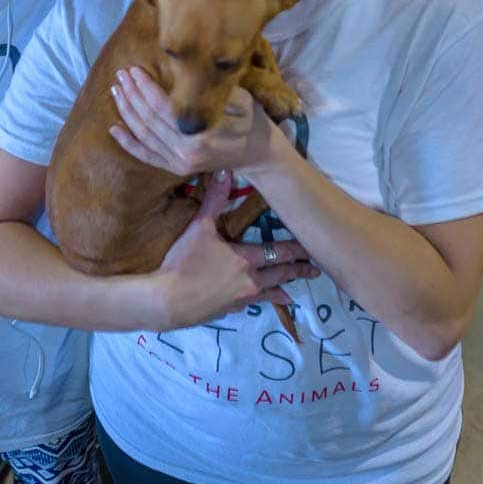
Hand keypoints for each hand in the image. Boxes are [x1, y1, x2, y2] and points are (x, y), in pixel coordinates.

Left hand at [110, 69, 279, 177]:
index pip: (164, 106)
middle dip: (132, 95)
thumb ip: (215, 91)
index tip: (134, 70)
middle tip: (121, 74)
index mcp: (201, 133)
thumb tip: (192, 72)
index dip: (145, 87)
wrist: (257, 153)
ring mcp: (180, 163)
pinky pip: (146, 156)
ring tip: (116, 91)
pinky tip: (113, 129)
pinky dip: (128, 143)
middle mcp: (186, 151)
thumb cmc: (250, 120)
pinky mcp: (176, 169)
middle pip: (150, 119)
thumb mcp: (241, 100)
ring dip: (127, 112)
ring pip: (144, 134)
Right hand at [155, 172, 316, 325]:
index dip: (296, 252)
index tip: (312, 252)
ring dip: (281, 291)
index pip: (279, 253)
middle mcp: (250, 281)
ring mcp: (240, 299)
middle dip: (297, 272)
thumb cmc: (185, 263)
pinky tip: (259, 302)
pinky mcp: (227, 311)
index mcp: (246, 259)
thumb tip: (225, 171)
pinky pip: (251, 305)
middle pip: (279, 275)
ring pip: (267, 293)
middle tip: (314, 272)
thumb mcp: (200, 228)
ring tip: (292, 294)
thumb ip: (215, 200)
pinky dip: (260, 302)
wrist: (168, 301)